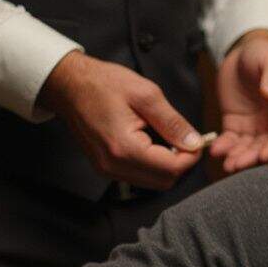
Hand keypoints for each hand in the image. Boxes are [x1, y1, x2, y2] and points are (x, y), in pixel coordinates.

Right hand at [38, 51, 202, 189]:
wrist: (70, 85)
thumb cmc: (104, 84)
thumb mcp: (146, 94)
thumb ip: (173, 122)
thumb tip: (195, 142)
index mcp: (125, 148)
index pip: (172, 169)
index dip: (192, 156)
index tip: (197, 139)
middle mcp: (114, 166)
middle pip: (164, 181)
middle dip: (181, 162)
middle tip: (184, 138)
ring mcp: (107, 170)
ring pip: (153, 182)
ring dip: (167, 165)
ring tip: (167, 138)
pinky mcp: (105, 168)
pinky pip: (139, 176)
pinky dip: (152, 164)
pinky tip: (152, 143)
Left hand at [211, 29, 267, 173]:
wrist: (246, 49)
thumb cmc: (265, 52)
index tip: (264, 156)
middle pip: (266, 144)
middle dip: (253, 156)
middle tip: (238, 165)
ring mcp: (256, 123)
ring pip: (249, 146)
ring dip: (239, 156)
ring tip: (227, 165)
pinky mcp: (237, 123)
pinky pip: (232, 138)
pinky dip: (225, 146)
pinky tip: (215, 151)